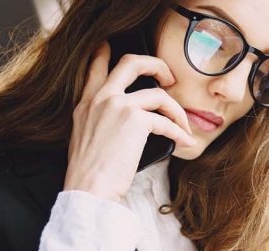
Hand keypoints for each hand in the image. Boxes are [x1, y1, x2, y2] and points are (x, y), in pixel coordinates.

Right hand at [65, 41, 195, 203]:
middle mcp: (101, 98)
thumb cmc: (90, 173)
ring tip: (183, 125)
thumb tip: (128, 122)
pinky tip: (185, 142)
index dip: (104, 53)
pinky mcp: (135, 120)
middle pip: (131, 63)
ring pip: (158, 94)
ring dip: (176, 111)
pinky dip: (179, 132)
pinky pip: (166, 121)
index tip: (109, 46)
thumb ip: (100, 121)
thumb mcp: (84, 139)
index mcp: (86, 103)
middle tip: (169, 78)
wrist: (88, 188)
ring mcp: (118, 106)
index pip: (95, 68)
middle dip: (156, 65)